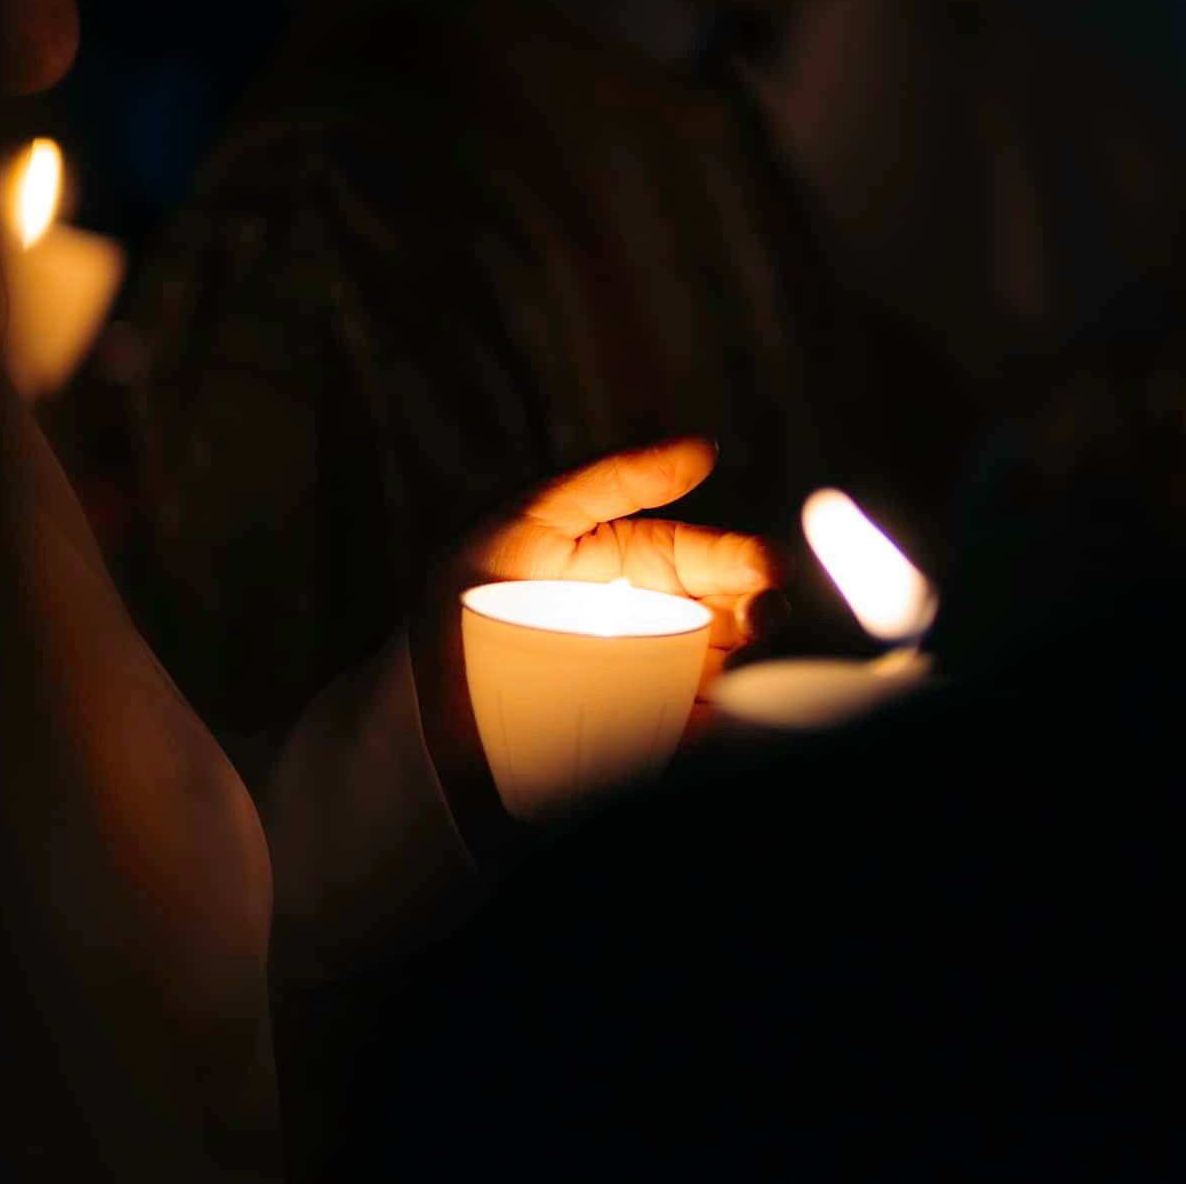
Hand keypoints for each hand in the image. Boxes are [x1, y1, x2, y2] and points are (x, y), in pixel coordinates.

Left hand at [472, 437, 781, 719]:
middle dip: (760, 615)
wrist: (420, 679)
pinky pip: (685, 736)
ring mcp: (651, 681)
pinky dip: (706, 730)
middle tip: (764, 614)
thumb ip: (616, 477)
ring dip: (744, 674)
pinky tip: (710, 718)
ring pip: (722, 676)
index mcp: (645, 563)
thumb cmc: (470, 583)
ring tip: (740, 668)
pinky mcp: (635, 736)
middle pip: (734, 618)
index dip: (748, 562)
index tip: (766, 567)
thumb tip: (704, 448)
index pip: (716, 560)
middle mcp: (658, 620)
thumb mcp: (535, 514)